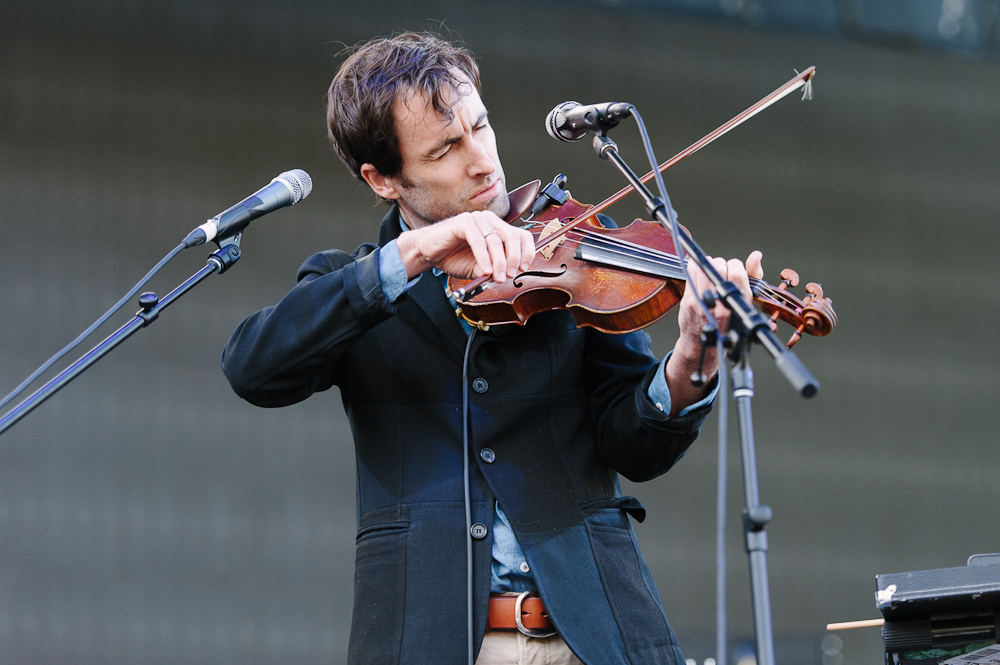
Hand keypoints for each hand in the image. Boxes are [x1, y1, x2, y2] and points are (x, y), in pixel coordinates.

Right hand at [394, 211, 534, 282]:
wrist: (428, 253)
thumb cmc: (454, 257)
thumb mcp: (480, 268)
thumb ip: (494, 270)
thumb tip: (508, 275)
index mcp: (498, 229)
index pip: (521, 235)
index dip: (526, 252)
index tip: (523, 269)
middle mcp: (490, 221)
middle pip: (512, 236)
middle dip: (513, 258)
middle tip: (509, 275)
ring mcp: (477, 219)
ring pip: (495, 240)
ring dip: (498, 261)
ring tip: (496, 277)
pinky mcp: (463, 221)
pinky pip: (478, 240)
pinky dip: (483, 257)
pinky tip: (484, 269)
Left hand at [664, 250, 764, 415]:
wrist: (704, 344)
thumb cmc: (727, 322)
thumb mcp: (745, 301)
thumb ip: (752, 275)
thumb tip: (756, 255)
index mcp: (739, 303)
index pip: (737, 271)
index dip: (734, 265)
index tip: (732, 270)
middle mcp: (722, 303)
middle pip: (719, 265)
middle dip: (720, 265)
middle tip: (719, 272)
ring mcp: (703, 302)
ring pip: (703, 267)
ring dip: (707, 265)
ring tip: (709, 273)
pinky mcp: (689, 301)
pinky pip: (690, 273)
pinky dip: (694, 269)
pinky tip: (697, 275)